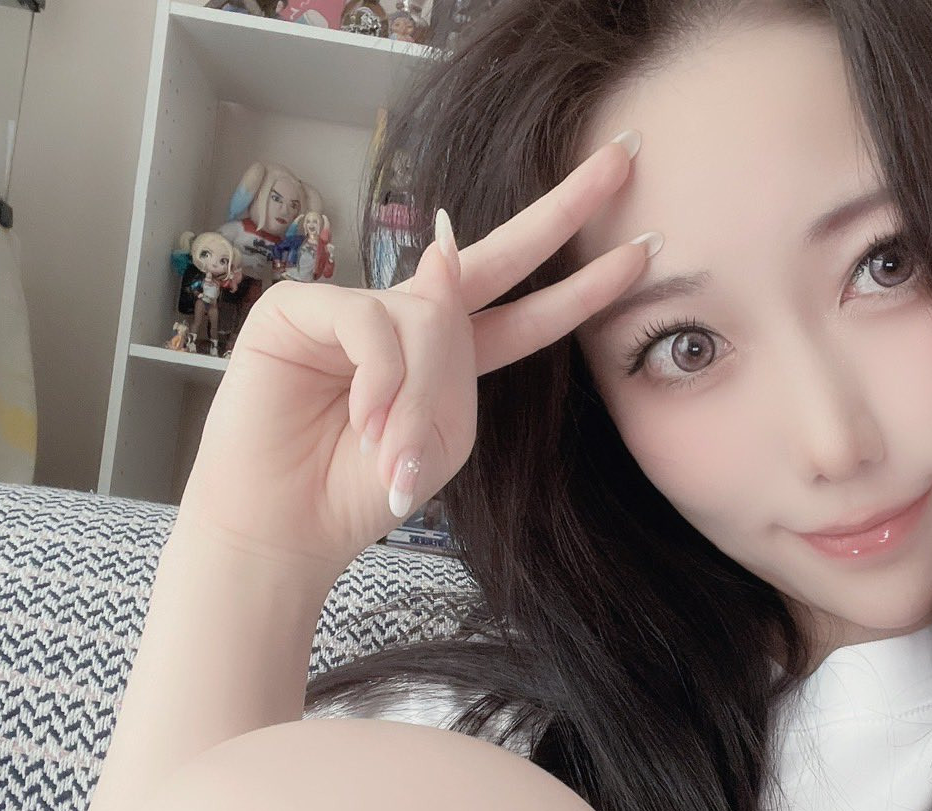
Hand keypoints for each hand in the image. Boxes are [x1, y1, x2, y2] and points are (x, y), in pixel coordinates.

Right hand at [173, 131, 654, 586]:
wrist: (286, 531)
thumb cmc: (361, 489)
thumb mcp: (443, 434)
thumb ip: (462, 355)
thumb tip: (441, 250)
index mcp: (448, 359)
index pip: (527, 311)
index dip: (583, 287)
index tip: (645, 247)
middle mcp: (405, 320)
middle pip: (496, 253)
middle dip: (564, 208)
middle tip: (625, 157)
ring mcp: (353, 306)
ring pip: (431, 315)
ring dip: (422, 394)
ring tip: (393, 452)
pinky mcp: (298, 306)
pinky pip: (372, 323)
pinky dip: (379, 379)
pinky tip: (361, 419)